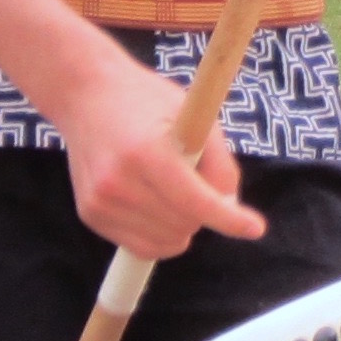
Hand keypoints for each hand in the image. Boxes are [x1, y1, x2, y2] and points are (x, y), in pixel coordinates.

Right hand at [35, 42, 269, 258]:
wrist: (84, 94)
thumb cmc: (145, 100)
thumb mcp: (192, 115)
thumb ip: (219, 163)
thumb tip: (230, 208)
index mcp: (146, 152)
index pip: (196, 202)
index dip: (229, 219)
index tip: (255, 228)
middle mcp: (118, 181)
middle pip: (186, 225)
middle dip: (203, 209)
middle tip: (192, 176)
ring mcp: (100, 202)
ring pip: (167, 241)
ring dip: (182, 223)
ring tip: (169, 186)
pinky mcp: (90, 215)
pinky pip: (143, 246)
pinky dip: (160, 233)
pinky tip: (153, 203)